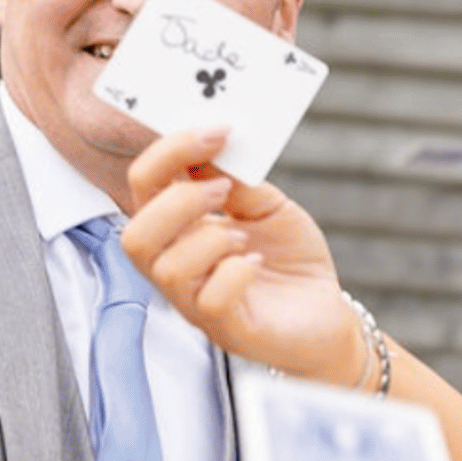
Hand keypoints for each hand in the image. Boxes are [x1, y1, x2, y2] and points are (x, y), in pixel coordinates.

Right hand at [122, 128, 364, 383]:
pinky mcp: (228, 329)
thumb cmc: (288, 258)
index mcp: (179, 229)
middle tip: (223, 189)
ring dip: (210, 239)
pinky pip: (211, 300)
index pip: (144, 186)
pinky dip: (236, 273)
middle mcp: (176, 268)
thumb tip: (211, 146)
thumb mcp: (266, 206)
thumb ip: (237, 181)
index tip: (217, 131)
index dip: (169, 152)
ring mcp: (197, 303)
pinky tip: (256, 264)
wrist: (325, 310)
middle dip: (180, 201)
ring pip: (169, 269)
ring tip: (244, 236)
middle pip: (135, 236)